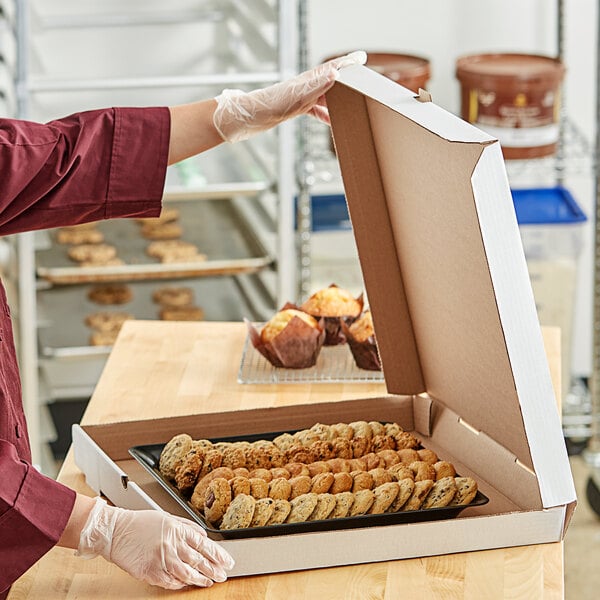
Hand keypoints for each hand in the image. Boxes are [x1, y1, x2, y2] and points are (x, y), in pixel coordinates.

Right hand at [76, 497, 234, 589]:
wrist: (116, 531)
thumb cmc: (140, 523)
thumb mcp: (168, 518)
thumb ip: (187, 527)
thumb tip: (203, 536)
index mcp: (177, 530)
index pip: (204, 545)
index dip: (218, 555)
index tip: (227, 562)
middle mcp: (171, 544)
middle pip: (198, 560)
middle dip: (213, 569)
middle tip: (222, 575)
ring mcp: (161, 559)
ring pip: (187, 573)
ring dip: (200, 579)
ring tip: (209, 582)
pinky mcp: (150, 572)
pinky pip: (170, 581)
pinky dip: (180, 583)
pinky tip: (187, 584)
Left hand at [213, 50, 366, 142]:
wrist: (248, 118)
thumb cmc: (268, 107)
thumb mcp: (295, 97)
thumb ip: (316, 85)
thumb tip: (335, 72)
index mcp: (307, 81)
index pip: (332, 68)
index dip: (347, 63)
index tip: (361, 58)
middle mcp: (305, 86)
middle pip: (331, 80)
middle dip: (346, 79)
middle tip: (362, 78)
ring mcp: (300, 97)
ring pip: (325, 95)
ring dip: (338, 98)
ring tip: (352, 102)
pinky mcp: (294, 108)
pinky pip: (315, 109)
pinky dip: (325, 114)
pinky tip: (331, 122)